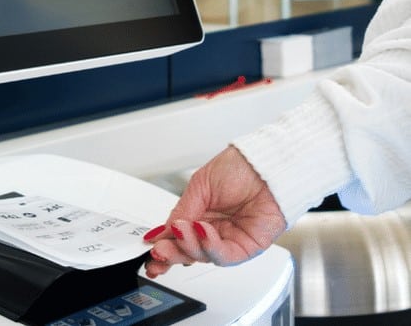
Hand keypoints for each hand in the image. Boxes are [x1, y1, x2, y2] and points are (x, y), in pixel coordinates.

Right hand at [143, 146, 285, 276]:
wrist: (269, 164)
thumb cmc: (240, 168)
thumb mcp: (200, 185)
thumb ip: (182, 210)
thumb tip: (164, 231)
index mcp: (199, 215)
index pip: (178, 237)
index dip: (164, 246)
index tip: (150, 250)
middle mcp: (213, 230)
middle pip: (188, 252)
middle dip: (171, 254)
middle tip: (159, 252)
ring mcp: (230, 239)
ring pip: (204, 256)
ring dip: (189, 247)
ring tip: (182, 230)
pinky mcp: (248, 247)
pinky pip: (226, 255)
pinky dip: (210, 247)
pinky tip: (202, 231)